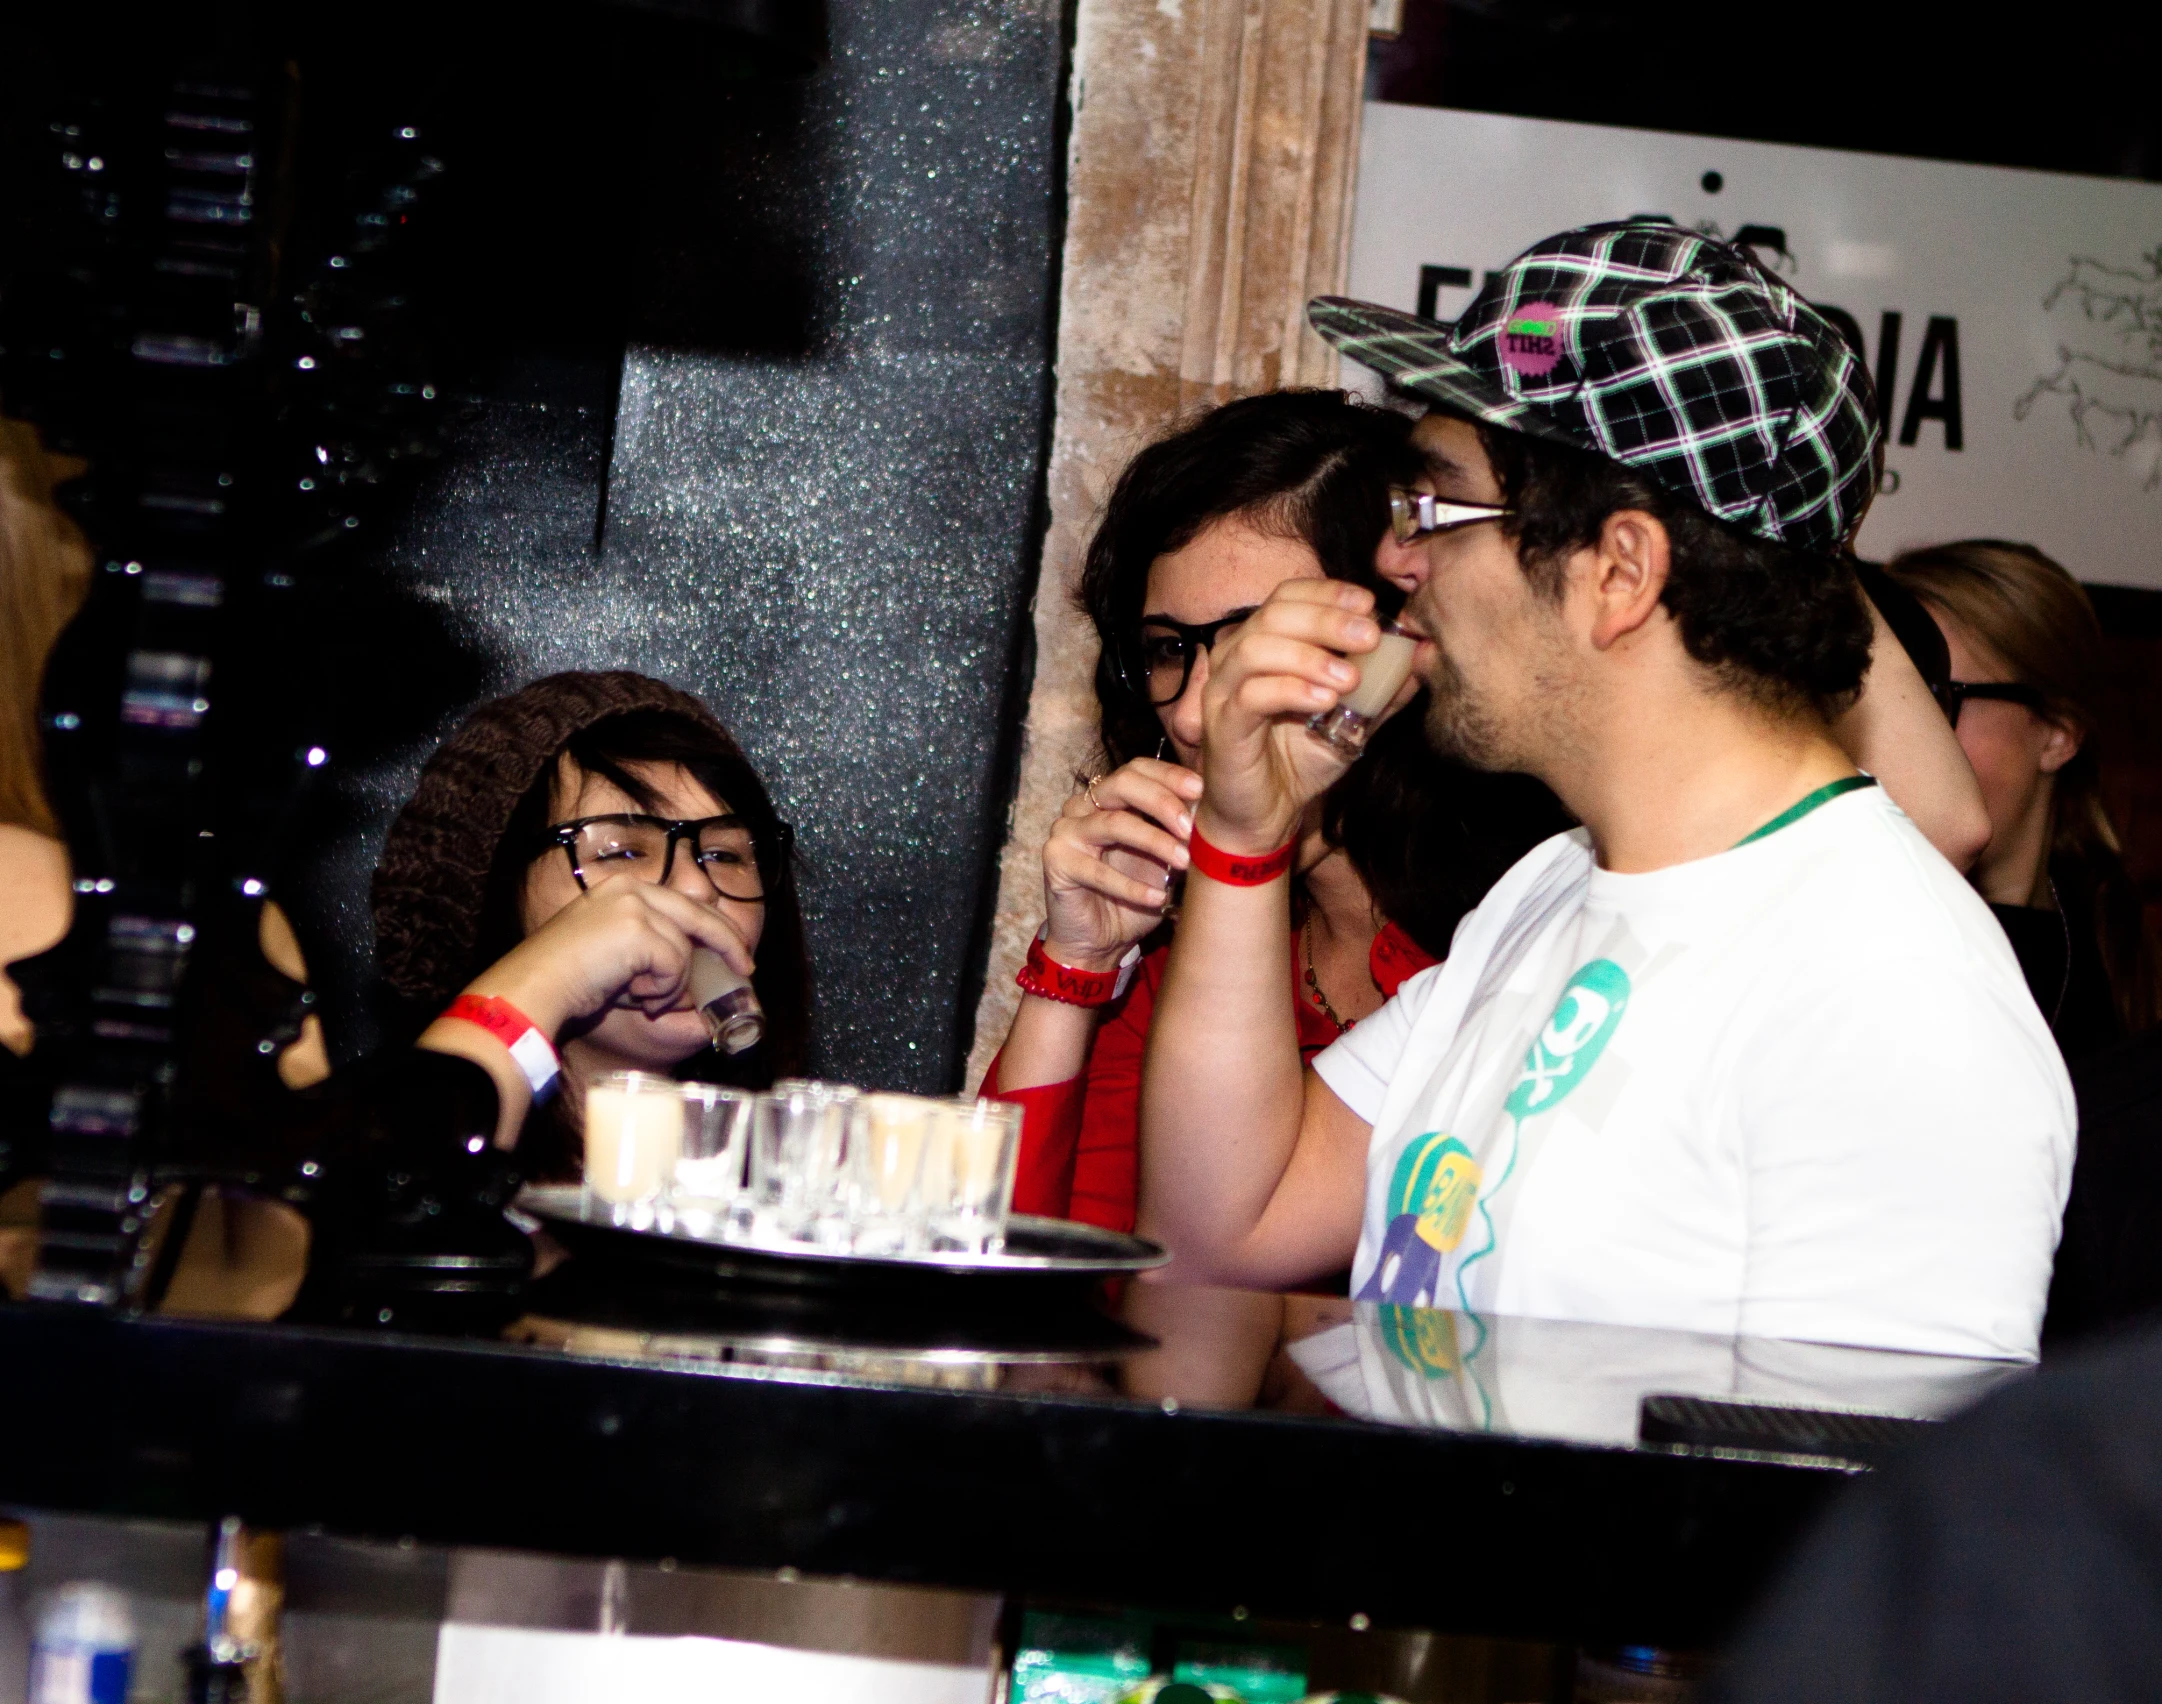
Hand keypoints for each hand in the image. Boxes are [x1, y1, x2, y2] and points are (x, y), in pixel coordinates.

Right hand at [462, 878, 756, 1036]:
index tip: (735, 953)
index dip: (715, 928)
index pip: (685, 903)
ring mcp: (634, 905)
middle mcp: (631, 889)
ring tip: (637, 999)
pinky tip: (633, 997)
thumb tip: (698, 967)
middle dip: (728, 945)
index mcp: (623, 889)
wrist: (533, 988)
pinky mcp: (637, 928)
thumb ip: (650, 948)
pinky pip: (674, 966)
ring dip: (669, 987)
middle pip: (700, 913)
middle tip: (745, 972)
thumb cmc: (566, 980)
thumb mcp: (613, 954)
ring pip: (684, 951)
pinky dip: (661, 991)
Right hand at [1040, 758, 1201, 971]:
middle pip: (1123, 784)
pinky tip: (1157, 897)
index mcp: (1109, 797)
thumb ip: (1180, 833)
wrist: (1100, 941)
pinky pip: (1097, 871)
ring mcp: (1066, 831)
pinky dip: (1131, 886)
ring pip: (1113, 823)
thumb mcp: (1165, 860)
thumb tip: (1212, 811)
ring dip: (1154, 842)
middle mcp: (1083, 806)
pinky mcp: (1055, 861)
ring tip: (1183, 862)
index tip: (1201, 789)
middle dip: (1163, 802)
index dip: (1169, 775)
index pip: (1137, 769)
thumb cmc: (1136, 895)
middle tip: (1191, 828)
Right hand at [1196, 579, 1383, 850]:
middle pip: (1275, 614)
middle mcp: (1236, 658)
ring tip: (1349, 678)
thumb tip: (1423, 654)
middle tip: (1369, 637)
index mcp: (1264, 644)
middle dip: (1327, 619)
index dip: (1328, 593)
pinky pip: (1251, 695)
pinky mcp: (1221, 725)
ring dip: (1310, 656)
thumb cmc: (1298, 760)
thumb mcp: (1351, 721)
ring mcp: (1223, 690)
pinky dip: (1292, 691)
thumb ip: (1382, 690)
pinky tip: (1324, 701)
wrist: (1264, 815)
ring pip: (1258, 648)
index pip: (1288, 596)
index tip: (1369, 605)